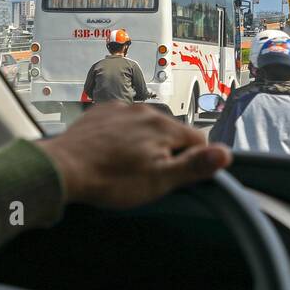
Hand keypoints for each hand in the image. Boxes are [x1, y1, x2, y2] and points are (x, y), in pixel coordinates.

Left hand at [37, 102, 230, 208]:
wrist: (63, 168)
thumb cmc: (111, 179)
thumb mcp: (159, 181)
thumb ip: (194, 165)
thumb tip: (226, 153)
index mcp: (164, 126)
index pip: (198, 141)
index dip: (192, 161)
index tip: (175, 177)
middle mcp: (144, 110)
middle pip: (170, 133)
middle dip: (166, 151)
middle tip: (147, 176)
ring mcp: (121, 109)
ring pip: (145, 127)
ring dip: (143, 143)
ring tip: (125, 167)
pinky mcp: (101, 113)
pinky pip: (122, 123)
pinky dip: (121, 136)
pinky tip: (110, 154)